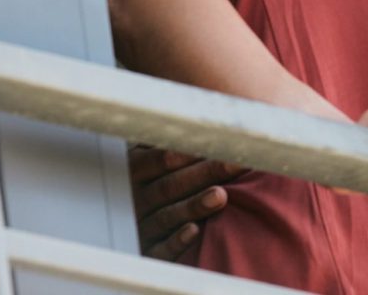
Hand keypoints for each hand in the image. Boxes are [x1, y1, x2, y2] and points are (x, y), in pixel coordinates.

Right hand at [127, 145, 243, 260]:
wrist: (131, 223)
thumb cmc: (149, 180)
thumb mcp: (145, 156)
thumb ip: (164, 141)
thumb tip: (200, 115)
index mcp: (135, 170)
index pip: (162, 158)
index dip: (191, 151)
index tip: (224, 141)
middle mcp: (135, 198)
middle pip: (169, 186)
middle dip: (204, 174)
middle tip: (237, 164)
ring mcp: (140, 225)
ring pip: (165, 216)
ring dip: (192, 206)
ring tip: (221, 196)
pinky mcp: (146, 252)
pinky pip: (159, 249)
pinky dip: (175, 241)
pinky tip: (194, 232)